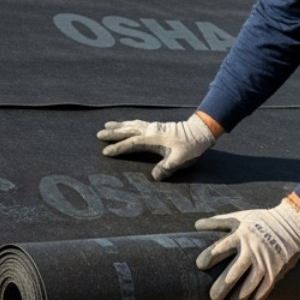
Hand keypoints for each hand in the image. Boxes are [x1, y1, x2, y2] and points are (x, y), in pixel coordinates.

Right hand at [97, 114, 214, 180]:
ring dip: (119, 125)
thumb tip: (154, 177)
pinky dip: (130, 123)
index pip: (131, 144)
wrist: (201, 132)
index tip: (105, 152)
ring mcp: (154, 126)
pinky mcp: (158, 126)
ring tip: (107, 124)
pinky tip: (128, 123)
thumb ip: (167, 168)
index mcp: (153, 139)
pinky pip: (139, 123)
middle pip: (128, 131)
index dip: (118, 148)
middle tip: (98, 134)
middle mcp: (151, 130)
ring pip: (132, 124)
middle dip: (113, 133)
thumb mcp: (180, 160)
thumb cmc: (191, 147)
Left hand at [194, 200, 299, 299]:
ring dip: (238, 299)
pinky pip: (264, 290)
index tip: (200, 265)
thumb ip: (218, 222)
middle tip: (213, 297)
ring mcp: (265, 263)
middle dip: (222, 287)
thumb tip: (196, 225)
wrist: (292, 224)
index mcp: (241, 236)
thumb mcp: (240, 218)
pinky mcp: (275, 271)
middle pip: (234, 272)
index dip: (210, 257)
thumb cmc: (261, 221)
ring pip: (249, 286)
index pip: (221, 248)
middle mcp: (252, 251)